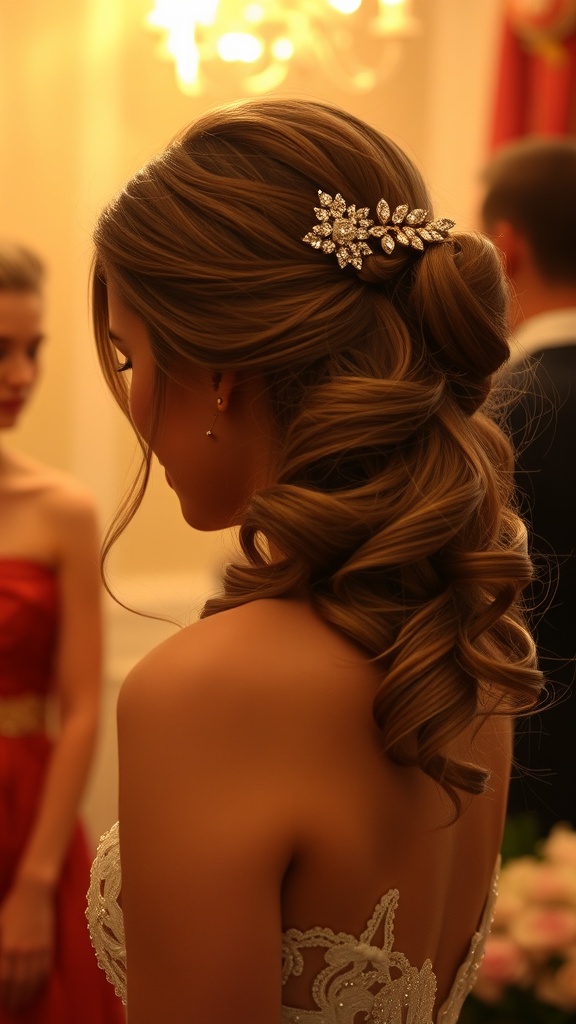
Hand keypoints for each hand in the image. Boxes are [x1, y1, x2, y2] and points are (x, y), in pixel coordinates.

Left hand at [0, 877, 54, 1010]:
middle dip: (14, 997)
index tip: (2, 1000)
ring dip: (27, 994)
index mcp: (6, 947)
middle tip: (13, 1006)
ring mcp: (37, 949)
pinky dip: (40, 982)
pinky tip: (37, 988)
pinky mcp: (49, 945)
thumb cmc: (12, 907)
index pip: (3, 978)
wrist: (35, 891)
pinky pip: (45, 969)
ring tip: (23, 1003)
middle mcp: (22, 951)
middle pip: (18, 983)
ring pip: (32, 979)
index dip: (2, 992)